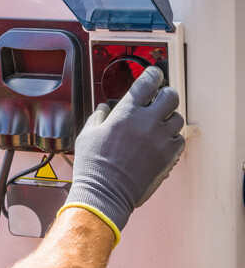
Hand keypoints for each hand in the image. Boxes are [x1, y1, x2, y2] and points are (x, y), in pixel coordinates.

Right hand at [59, 66, 184, 243]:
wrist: (105, 193)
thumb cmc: (93, 165)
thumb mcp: (87, 135)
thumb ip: (98, 117)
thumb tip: (104, 108)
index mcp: (126, 112)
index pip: (147, 82)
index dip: (153, 74)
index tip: (153, 74)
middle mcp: (147, 122)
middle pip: (171, 96)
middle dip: (166, 94)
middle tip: (159, 99)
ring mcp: (161, 140)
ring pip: (178, 118)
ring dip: (169, 118)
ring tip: (158, 124)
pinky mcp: (168, 157)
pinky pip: (179, 140)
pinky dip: (173, 138)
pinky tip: (161, 142)